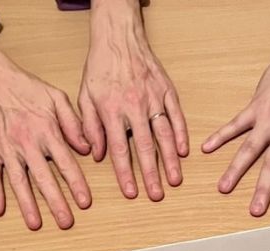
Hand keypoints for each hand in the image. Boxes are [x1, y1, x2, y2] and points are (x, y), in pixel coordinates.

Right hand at [0, 24, 90, 229]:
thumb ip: (74, 123)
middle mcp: (27, 143)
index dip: (76, 184)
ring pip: (19, 181)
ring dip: (27, 204)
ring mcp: (6, 148)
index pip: (66, 163)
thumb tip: (87, 148)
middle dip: (56, 203)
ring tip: (35, 224)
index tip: (85, 202)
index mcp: (47, 131)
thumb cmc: (27, 88)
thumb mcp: (57, 98)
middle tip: (65, 222)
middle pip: (44, 178)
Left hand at [79, 0, 187, 200]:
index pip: (118, 149)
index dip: (125, 173)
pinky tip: (184, 151)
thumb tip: (96, 154)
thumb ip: (89, 127)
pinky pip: (176, 115)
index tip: (131, 193)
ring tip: (175, 180)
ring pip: (164, 134)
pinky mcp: (166, 90)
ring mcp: (153, 98)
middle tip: (157, 195)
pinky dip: (181, 134)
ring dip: (171, 159)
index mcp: (111, 110)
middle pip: (145, 147)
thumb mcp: (84, 97)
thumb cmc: (100, 67)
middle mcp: (134, 106)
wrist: (118, 36)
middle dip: (151, 174)